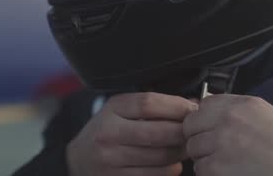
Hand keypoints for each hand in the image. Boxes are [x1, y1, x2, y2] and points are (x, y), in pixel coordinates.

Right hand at [67, 92, 198, 175]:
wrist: (77, 162)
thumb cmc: (105, 132)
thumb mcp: (119, 110)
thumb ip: (149, 106)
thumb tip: (191, 105)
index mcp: (111, 110)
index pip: (149, 103)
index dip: (177, 106)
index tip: (193, 109)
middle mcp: (109, 134)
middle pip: (159, 132)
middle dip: (184, 132)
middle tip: (195, 132)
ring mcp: (112, 160)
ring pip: (161, 157)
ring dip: (181, 153)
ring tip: (185, 147)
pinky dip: (170, 170)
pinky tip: (172, 164)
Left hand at [183, 94, 272, 175]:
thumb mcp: (265, 115)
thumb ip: (236, 109)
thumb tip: (204, 107)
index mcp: (242, 104)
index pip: (203, 104)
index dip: (204, 119)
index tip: (210, 129)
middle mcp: (229, 119)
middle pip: (191, 125)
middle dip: (199, 137)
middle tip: (215, 149)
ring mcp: (221, 143)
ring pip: (193, 148)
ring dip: (205, 157)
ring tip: (228, 162)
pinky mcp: (217, 167)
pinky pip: (200, 168)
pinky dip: (211, 174)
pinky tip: (230, 173)